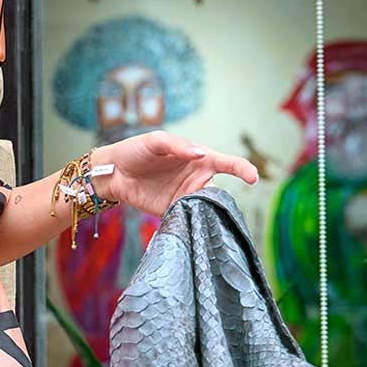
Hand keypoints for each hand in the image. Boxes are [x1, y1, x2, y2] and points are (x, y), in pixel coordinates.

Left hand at [95, 130, 258, 215]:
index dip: (243, 169)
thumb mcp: (155, 140)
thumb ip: (177, 145)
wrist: (113, 172)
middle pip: (218, 193)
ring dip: (206, 215)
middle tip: (213, 205)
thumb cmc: (136, 150)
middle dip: (220, 202)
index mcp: (200, 159)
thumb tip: (200, 154)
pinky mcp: (172, 212)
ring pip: (205, 209)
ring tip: (199, 217)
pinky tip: (188, 226)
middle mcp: (197, 179)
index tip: (253, 178)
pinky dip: (191, 223)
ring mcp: (186, 197)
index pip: (228, 164)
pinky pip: (187, 219)